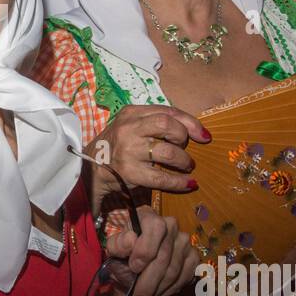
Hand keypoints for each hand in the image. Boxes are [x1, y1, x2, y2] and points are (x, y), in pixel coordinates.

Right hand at [88, 105, 208, 203]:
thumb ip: (155, 122)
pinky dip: (179, 181)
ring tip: (186, 166)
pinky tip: (187, 183)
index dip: (190, 123)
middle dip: (183, 138)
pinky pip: (162, 177)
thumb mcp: (131, 125)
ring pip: (168, 152)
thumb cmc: (118, 145)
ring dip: (184, 161)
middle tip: (184, 149)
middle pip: (167, 125)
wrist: (91, 168)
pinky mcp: (130, 172)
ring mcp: (128, 151)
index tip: (203, 135)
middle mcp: (128, 129)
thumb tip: (193, 129)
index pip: (167, 111)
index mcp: (131, 113)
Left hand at [103, 206, 198, 295]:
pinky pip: (184, 278)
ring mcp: (184, 242)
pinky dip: (169, 292)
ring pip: (174, 271)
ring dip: (157, 292)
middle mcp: (171, 225)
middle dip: (148, 283)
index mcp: (150, 216)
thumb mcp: (115, 245)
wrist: (138, 253)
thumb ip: (118, 244)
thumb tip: (130, 242)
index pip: (155, 228)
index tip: (134, 268)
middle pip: (164, 257)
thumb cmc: (125, 248)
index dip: (146, 249)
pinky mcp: (193, 257)